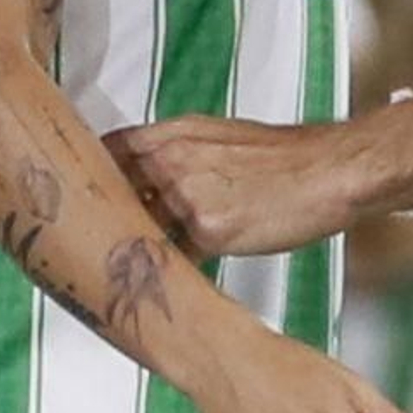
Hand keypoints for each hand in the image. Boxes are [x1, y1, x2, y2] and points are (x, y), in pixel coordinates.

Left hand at [110, 114, 354, 257]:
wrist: (330, 171)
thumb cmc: (288, 157)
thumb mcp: (224, 136)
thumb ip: (182, 152)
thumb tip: (156, 174)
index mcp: (177, 134)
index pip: (110, 151)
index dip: (91, 174)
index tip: (81, 191)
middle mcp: (174, 160)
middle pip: (112, 192)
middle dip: (102, 216)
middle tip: (89, 237)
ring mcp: (187, 196)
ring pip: (140, 228)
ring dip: (132, 246)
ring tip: (121, 265)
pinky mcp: (208, 231)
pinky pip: (174, 256)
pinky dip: (168, 268)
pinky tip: (164, 278)